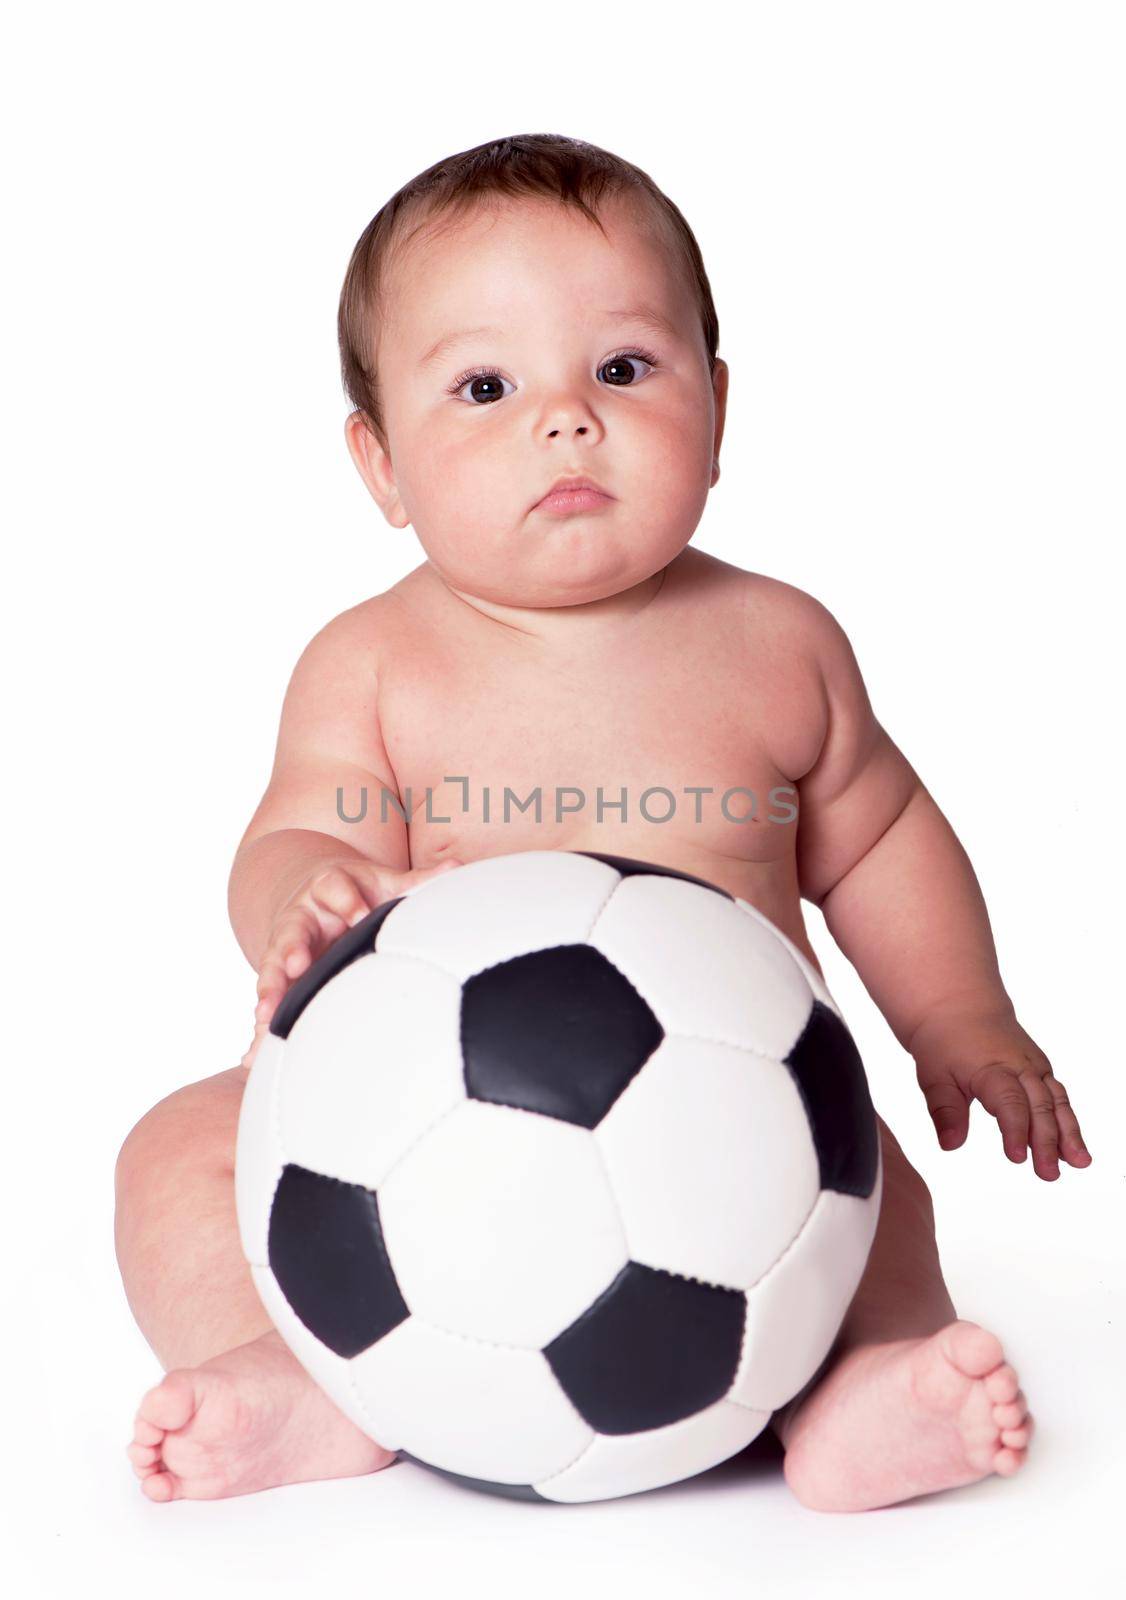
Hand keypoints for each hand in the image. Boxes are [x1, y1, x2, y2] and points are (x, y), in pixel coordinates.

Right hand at [239, 857, 461, 1067]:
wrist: (315, 893)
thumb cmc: (359, 893)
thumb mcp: (384, 881)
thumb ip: (417, 879)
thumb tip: (457, 865)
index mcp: (330, 889)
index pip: (334, 888)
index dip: (345, 900)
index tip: (358, 914)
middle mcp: (302, 917)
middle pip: (292, 930)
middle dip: (291, 947)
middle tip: (293, 964)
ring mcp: (286, 947)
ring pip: (271, 968)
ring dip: (268, 991)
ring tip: (264, 1016)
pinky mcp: (280, 976)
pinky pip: (269, 1002)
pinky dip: (261, 1028)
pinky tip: (254, 1057)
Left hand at [910, 1005, 1091, 1180]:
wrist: (959, 1006)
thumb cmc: (943, 1042)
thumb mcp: (933, 1075)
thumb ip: (945, 1111)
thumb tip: (951, 1145)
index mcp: (991, 1069)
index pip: (1009, 1103)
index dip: (1015, 1130)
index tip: (1017, 1157)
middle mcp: (1019, 1067)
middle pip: (1038, 1106)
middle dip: (1047, 1142)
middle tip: (1049, 1174)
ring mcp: (1034, 1067)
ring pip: (1056, 1101)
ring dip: (1068, 1133)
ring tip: (1079, 1163)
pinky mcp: (1040, 1070)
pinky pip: (1058, 1097)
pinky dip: (1067, 1121)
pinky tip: (1072, 1149)